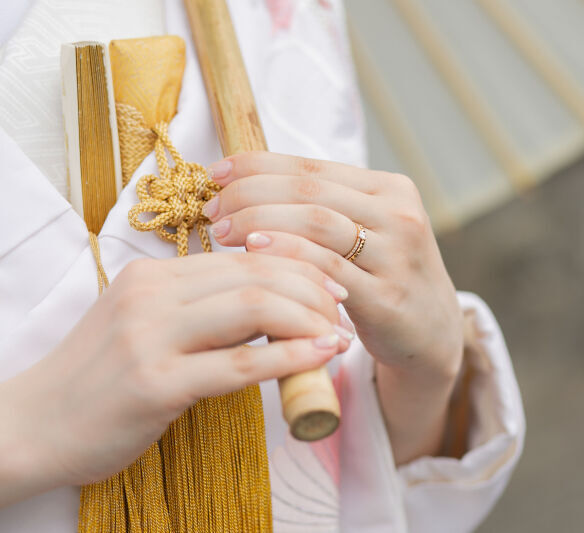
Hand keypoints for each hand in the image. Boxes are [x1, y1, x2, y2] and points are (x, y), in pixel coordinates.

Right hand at [0, 252, 351, 505]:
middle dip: (313, 289)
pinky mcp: (155, 384)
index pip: (245, 256)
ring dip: (309, 319)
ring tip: (339, 336)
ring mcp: (150, 337)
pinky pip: (238, 364)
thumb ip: (200, 309)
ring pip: (253, 308)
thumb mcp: (147, 326)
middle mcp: (152, 295)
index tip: (333, 286)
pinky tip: (320, 358)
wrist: (31, 426)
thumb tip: (271, 306)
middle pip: (256, 274)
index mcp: (154, 275)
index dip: (299, 266)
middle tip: (344, 311)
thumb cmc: (100, 379)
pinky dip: (289, 358)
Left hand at [203, 152, 464, 462]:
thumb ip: (323, 209)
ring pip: (317, 223)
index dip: (258, 165)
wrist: (432, 334)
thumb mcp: (367, 233)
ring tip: (224, 231)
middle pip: (311, 191)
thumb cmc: (383, 278)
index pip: (312, 167)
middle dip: (252, 194)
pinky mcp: (388, 298)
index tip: (216, 173)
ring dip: (261, 221)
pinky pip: (327, 270)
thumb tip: (247, 186)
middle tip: (212, 209)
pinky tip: (255, 255)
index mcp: (391, 189)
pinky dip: (287, 256)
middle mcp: (399, 215)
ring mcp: (397, 256)